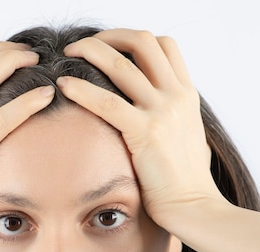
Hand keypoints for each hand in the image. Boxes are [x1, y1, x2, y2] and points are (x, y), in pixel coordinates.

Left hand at [56, 29, 226, 228]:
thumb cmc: (188, 181)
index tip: (110, 47)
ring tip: (68, 55)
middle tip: (83, 45)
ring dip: (90, 51)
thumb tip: (158, 113)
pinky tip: (63, 86)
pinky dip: (81, 89)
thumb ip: (174, 117)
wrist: (196, 207)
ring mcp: (163, 111)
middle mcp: (177, 95)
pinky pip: (106, 101)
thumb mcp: (188, 137)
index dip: (133, 38)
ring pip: (121, 64)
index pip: (164, 45)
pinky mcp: (145, 132)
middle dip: (109, 36)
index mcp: (187, 94)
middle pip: (142, 42)